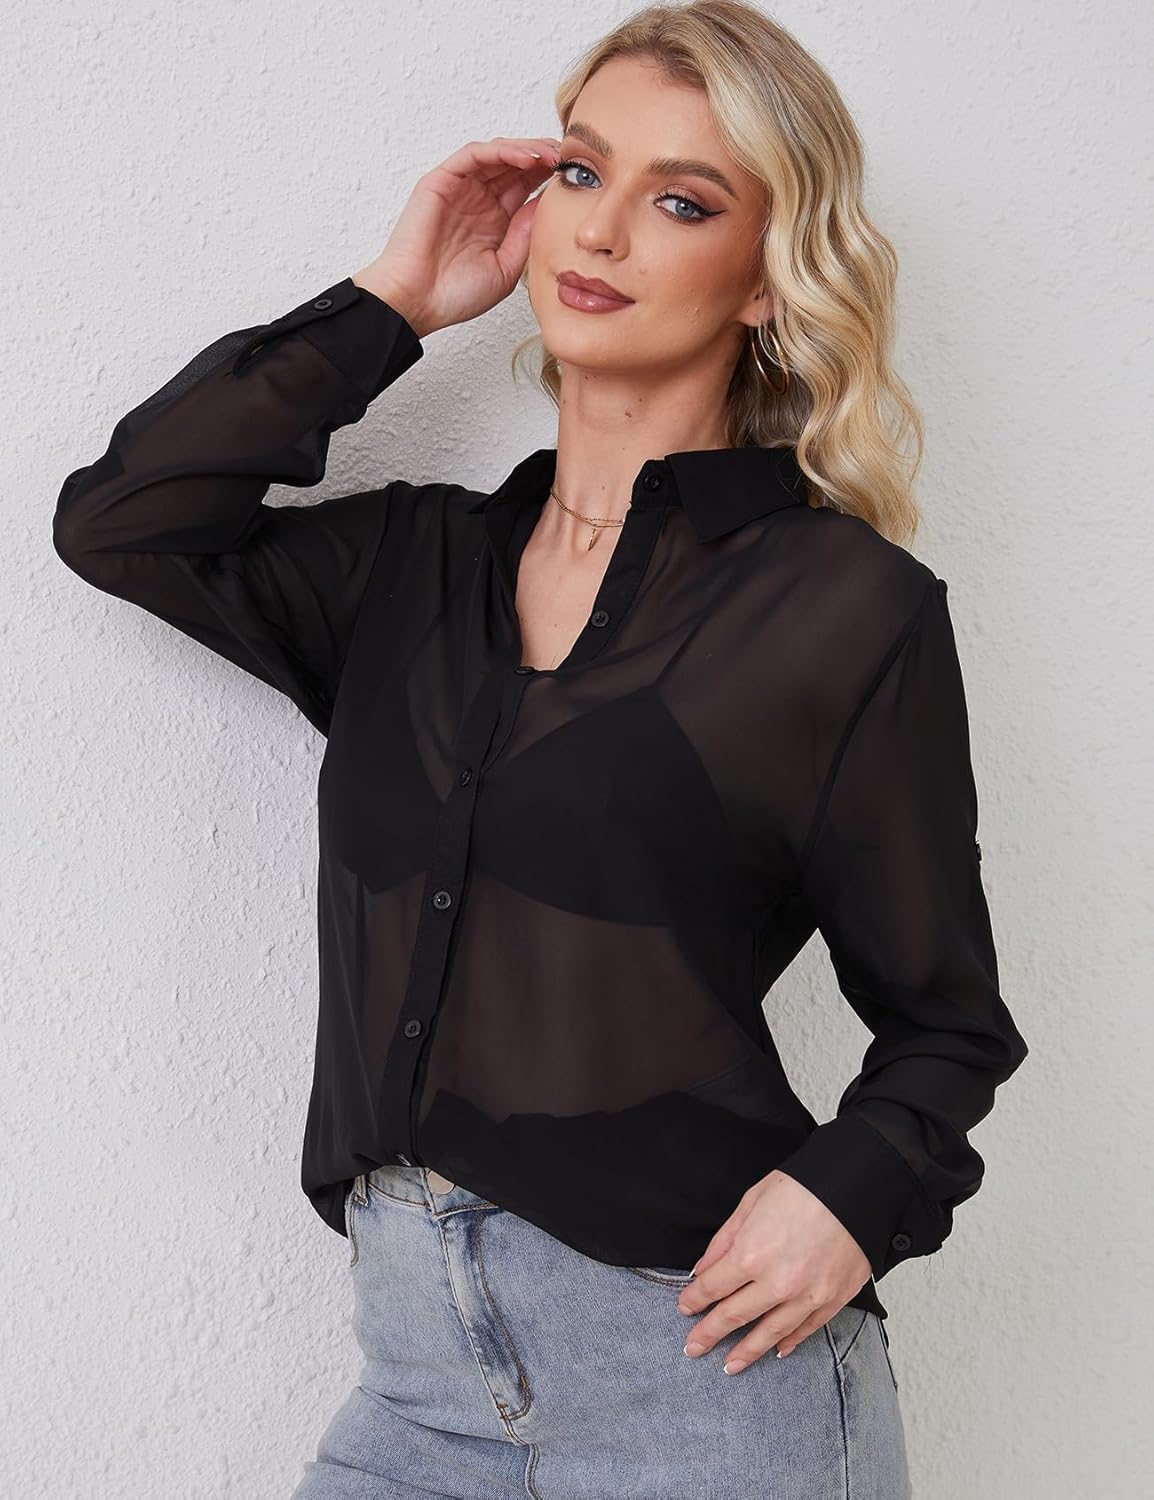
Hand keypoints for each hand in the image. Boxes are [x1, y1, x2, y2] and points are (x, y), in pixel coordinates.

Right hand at [351, 135, 562, 338]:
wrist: (416, 303)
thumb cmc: (455, 295)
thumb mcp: (507, 267)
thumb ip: (526, 235)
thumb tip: (550, 204)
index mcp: (495, 220)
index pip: (527, 187)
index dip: (551, 178)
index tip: (578, 178)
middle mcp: (478, 200)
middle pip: (516, 166)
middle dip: (545, 157)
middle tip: (572, 156)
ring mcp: (459, 189)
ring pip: (498, 155)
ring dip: (527, 150)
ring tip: (553, 154)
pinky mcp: (440, 182)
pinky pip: (473, 155)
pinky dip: (500, 151)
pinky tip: (526, 158)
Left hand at [676, 1169, 871, 1373]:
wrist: (857, 1189)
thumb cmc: (804, 1188)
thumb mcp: (752, 1201)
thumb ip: (725, 1239)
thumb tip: (704, 1268)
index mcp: (751, 1254)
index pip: (712, 1287)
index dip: (694, 1299)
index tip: (685, 1307)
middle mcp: (776, 1283)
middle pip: (734, 1316)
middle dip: (709, 1333)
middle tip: (693, 1347)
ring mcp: (806, 1297)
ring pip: (769, 1333)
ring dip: (746, 1351)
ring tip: (729, 1365)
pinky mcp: (832, 1301)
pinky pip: (805, 1330)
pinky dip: (789, 1342)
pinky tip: (776, 1350)